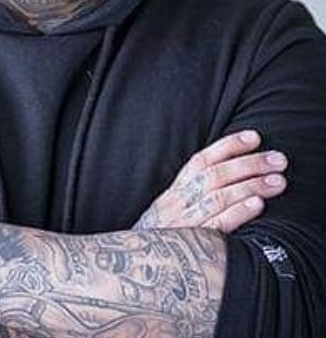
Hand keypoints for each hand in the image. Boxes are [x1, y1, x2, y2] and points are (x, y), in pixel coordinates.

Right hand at [134, 130, 287, 232]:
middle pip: (215, 175)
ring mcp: (183, 223)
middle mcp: (177, 203)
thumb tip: (225, 180)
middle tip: (278, 159)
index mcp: (174, 192)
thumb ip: (189, 198)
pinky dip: (237, 213)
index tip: (254, 136)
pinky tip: (257, 205)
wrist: (128, 269)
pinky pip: (216, 225)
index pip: (202, 160)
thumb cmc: (158, 242)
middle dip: (249, 163)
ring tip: (277, 181)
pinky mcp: (190, 245)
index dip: (228, 146)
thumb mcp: (167, 214)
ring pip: (219, 196)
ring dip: (251, 185)